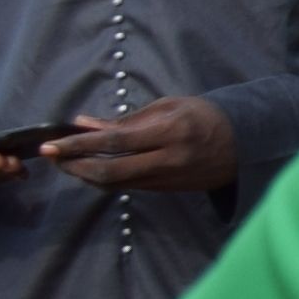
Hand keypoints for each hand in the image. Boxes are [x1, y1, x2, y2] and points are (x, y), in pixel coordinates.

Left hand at [34, 96, 235, 192]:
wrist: (247, 142)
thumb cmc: (205, 116)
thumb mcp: (168, 107)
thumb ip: (125, 119)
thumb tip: (84, 124)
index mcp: (171, 131)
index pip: (115, 142)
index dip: (78, 145)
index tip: (51, 145)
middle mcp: (169, 159)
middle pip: (110, 172)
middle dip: (75, 165)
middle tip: (52, 157)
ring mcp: (170, 179)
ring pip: (116, 184)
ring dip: (85, 174)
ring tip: (66, 162)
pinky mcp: (169, 191)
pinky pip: (129, 187)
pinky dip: (105, 178)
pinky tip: (93, 168)